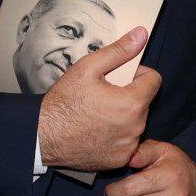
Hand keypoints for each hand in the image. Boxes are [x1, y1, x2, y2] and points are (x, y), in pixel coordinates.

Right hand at [37, 27, 160, 170]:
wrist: (41, 136)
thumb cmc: (62, 103)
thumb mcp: (88, 68)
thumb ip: (119, 51)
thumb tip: (141, 35)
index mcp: (132, 103)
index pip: (154, 80)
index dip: (138, 74)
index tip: (122, 77)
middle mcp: (135, 128)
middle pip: (144, 101)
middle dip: (129, 95)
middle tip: (104, 96)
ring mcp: (128, 147)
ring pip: (136, 122)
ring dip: (124, 116)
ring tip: (98, 113)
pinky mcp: (119, 160)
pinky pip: (128, 142)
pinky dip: (117, 135)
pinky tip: (98, 130)